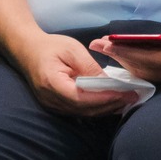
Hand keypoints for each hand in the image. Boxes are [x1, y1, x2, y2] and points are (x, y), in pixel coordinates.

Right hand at [14, 32, 132, 116]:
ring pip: (83, 113)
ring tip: (126, 101)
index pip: (81, 98)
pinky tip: (111, 103)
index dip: (104, 98)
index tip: (124, 94)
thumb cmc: (50, 46)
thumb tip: (108, 83)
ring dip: (105, 109)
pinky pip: (79, 111)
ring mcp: (52, 105)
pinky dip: (96, 108)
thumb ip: (89, 67)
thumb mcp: (72, 50)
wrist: (28, 50)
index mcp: (52, 83)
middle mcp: (50, 99)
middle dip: (109, 105)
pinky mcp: (56, 106)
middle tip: (132, 97)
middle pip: (84, 109)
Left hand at [90, 19, 160, 84]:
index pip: (146, 56)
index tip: (108, 42)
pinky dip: (133, 67)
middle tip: (96, 45)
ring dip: (122, 62)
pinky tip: (125, 61)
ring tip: (105, 51)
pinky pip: (148, 74)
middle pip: (138, 66)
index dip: (126, 50)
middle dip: (117, 55)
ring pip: (141, 71)